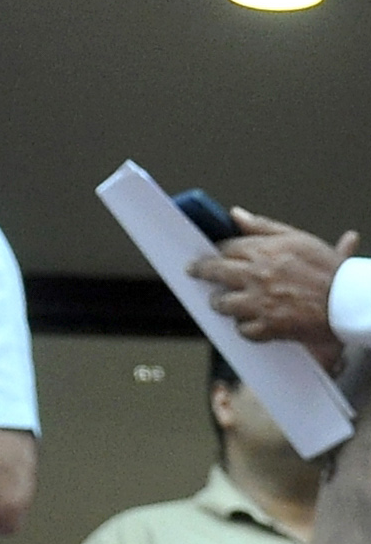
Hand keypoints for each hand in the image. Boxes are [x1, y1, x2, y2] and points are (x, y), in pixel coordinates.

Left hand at [188, 207, 358, 367]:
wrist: (348, 301)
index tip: (213, 253)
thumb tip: (235, 214)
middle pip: (215, 271)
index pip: (226, 248)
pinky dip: (244, 327)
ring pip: (222, 303)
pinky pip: (242, 329)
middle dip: (202, 271)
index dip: (218, 251)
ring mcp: (260, 302)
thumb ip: (263, 227)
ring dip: (220, 302)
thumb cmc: (328, 270)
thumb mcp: (298, 239)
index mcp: (265, 252)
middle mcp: (258, 276)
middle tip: (194, 271)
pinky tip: (249, 321)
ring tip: (221, 301)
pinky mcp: (267, 326)